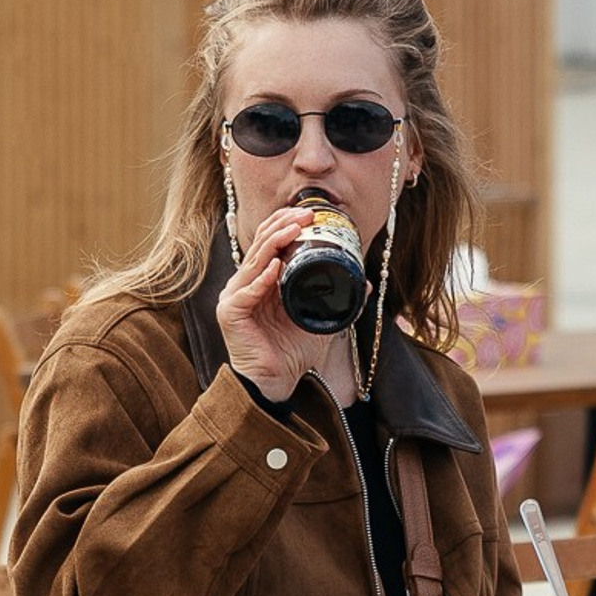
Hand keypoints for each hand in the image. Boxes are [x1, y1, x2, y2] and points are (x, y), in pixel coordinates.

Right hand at [216, 204, 343, 402]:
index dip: (287, 223)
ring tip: (294, 229)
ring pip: (254, 261)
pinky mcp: (230, 313)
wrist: (277, 382)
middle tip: (307, 213)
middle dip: (284, 225)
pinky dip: (262, 278)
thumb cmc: (292, 352)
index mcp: (262, 280)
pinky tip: (276, 266)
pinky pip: (246, 291)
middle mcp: (245, 283)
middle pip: (261, 244)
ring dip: (275, 242)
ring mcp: (235, 297)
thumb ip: (338, 300)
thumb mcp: (320, 319)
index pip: (270, 241)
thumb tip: (365, 284)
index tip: (312, 213)